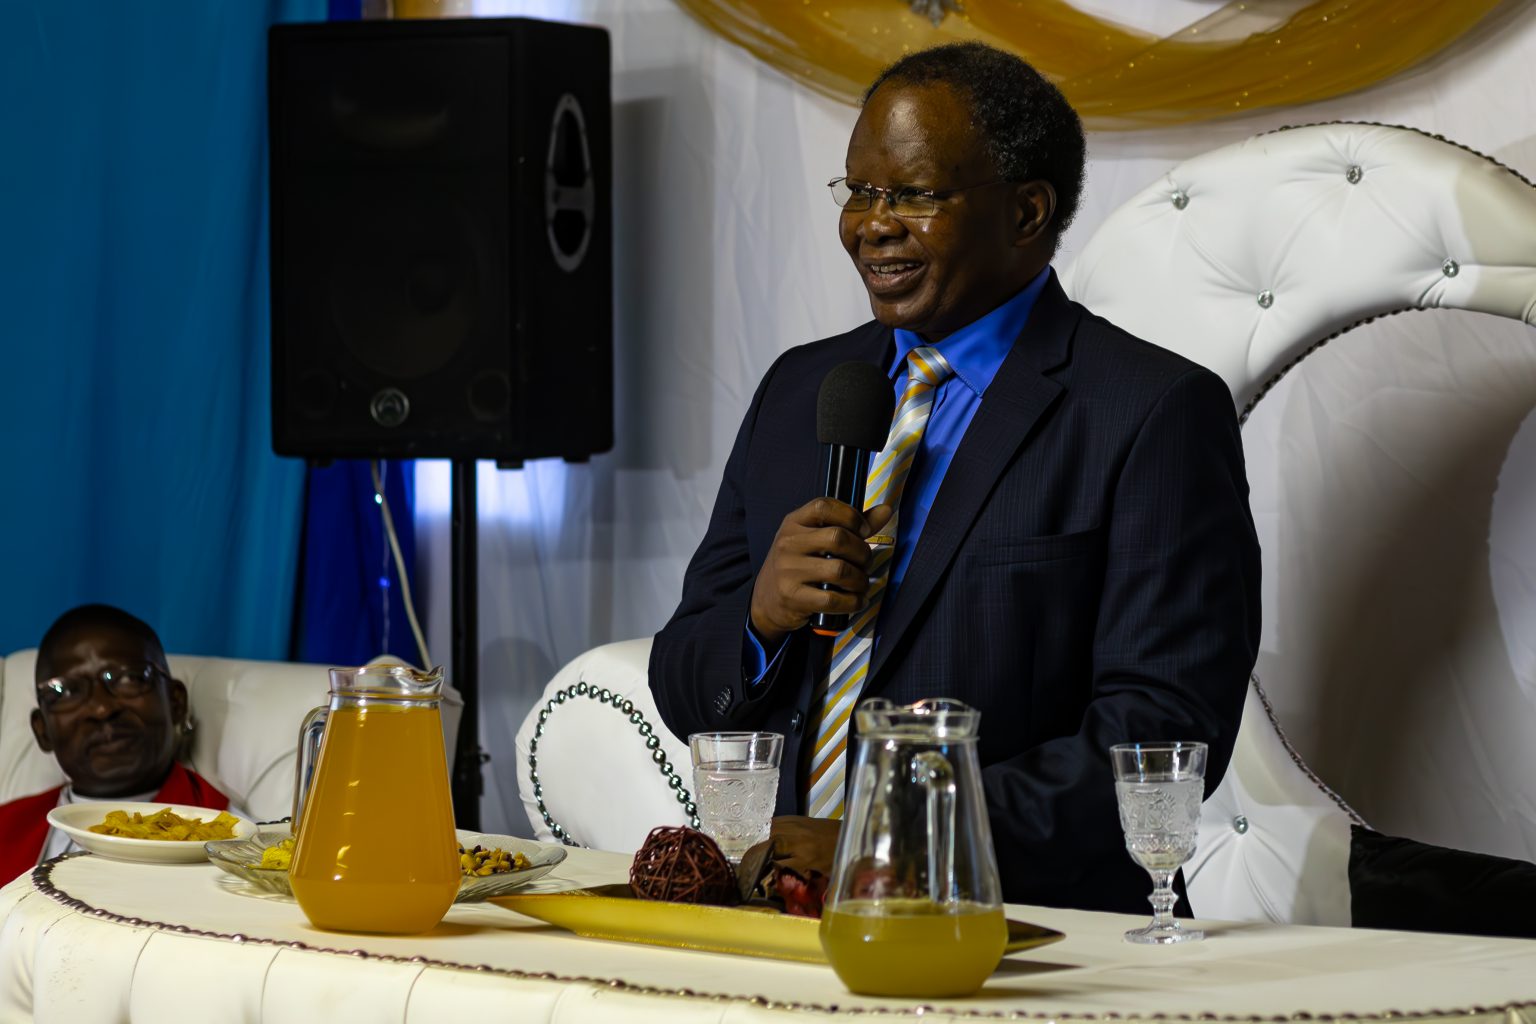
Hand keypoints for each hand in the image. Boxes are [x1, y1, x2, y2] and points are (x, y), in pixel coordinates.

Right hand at [749, 498, 894, 644]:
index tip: (864, 530)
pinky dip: (852, 602)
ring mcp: (788, 570)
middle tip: (865, 562)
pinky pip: (832, 599)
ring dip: (860, 579)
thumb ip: (850, 525)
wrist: (766, 599)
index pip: (823, 506)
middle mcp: (788, 543)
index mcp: (794, 522)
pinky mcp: (792, 596)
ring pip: (839, 570)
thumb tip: (885, 510)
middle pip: (837, 538)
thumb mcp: (815, 539)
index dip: (851, 515)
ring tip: (861, 583)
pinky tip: (856, 600)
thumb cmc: (798, 565)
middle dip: (862, 552)